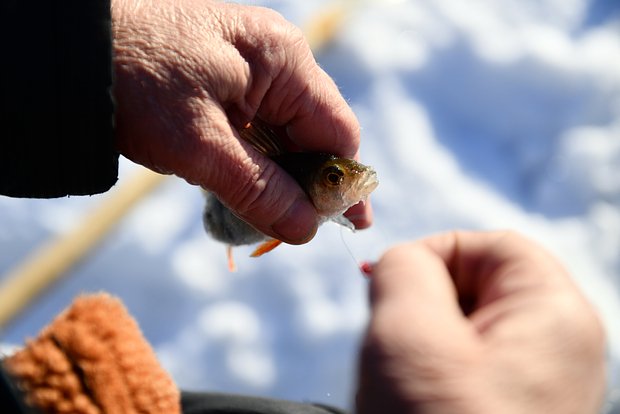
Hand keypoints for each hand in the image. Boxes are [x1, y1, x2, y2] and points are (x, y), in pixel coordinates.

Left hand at [110, 0, 370, 243]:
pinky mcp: (226, 80)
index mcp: (283, 60)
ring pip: (285, 134)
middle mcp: (276, 59)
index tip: (348, 225)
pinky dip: (254, 161)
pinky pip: (257, 128)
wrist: (72, 52)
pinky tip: (245, 187)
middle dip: (308, 183)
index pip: (337, 132)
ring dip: (279, 176)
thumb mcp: (200, 147)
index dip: (341, 183)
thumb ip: (260, 190)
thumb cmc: (136, 84)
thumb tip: (307, 231)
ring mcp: (251, 67)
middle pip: (314, 133)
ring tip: (270, 216)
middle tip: (300, 230)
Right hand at [357, 231, 605, 413]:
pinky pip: (468, 369)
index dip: (435, 252)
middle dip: (425, 303)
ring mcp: (541, 385)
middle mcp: (560, 348)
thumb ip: (404, 267)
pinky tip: (416, 404)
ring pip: (467, 329)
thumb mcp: (405, 331)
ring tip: (405, 383)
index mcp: (553, 314)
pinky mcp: (515, 412)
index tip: (391, 286)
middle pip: (482, 285)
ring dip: (423, 342)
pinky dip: (433, 375)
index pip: (492, 245)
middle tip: (395, 342)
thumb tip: (404, 263)